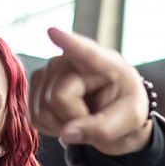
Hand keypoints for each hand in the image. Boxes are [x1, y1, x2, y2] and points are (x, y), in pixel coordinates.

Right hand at [28, 28, 152, 154]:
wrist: (113, 112)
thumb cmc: (125, 109)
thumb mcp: (129, 120)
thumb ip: (104, 129)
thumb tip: (67, 133)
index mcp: (106, 63)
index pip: (86, 52)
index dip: (68, 43)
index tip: (53, 32)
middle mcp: (72, 59)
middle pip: (58, 97)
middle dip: (74, 118)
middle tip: (94, 118)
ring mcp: (50, 69)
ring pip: (42, 108)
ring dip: (62, 125)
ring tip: (83, 116)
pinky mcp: (37, 84)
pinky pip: (34, 116)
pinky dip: (51, 127)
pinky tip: (67, 118)